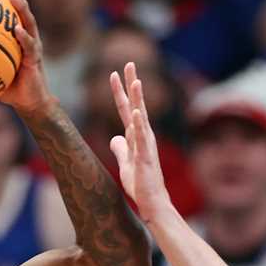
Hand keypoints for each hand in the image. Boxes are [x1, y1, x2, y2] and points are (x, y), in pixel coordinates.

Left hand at [0, 0, 56, 118]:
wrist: (30, 103)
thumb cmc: (9, 88)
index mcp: (16, 38)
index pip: (10, 12)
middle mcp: (27, 37)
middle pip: (21, 9)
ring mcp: (33, 47)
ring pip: (29, 22)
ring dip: (21, 8)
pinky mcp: (35, 60)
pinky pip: (29, 46)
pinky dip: (23, 37)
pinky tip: (16, 29)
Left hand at [108, 62, 171, 220]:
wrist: (152, 202)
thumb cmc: (140, 184)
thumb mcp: (125, 162)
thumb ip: (120, 148)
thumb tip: (114, 137)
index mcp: (135, 136)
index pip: (126, 108)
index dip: (119, 92)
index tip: (114, 73)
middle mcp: (143, 136)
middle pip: (135, 105)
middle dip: (132, 84)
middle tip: (129, 63)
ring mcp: (145, 145)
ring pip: (141, 117)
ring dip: (137, 99)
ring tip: (135, 80)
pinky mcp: (146, 157)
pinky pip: (142, 139)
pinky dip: (139, 125)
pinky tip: (136, 113)